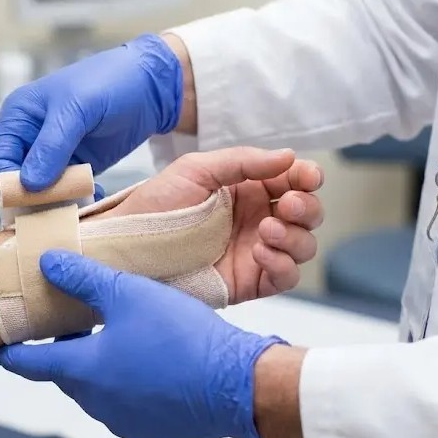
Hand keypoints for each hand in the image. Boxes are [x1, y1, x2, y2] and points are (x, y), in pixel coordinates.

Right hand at [0, 34, 182, 190]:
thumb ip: (51, 146)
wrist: (151, 87)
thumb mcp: (77, 109)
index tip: (31, 198)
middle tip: (60, 203)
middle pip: (17, 180)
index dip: (9, 181)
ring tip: (81, 199)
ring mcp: (53, 155)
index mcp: (19, 116)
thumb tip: (28, 184)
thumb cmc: (110, 83)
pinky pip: (66, 193)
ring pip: (41, 192)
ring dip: (57, 201)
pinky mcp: (76, 168)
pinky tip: (94, 194)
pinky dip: (76, 199)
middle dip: (34, 197)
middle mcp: (30, 137)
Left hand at [0, 252, 286, 437]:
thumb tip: (47, 263)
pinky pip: (128, 401)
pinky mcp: (153, 429)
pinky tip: (152, 357)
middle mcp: (97, 402)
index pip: (29, 363)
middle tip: (77, 319)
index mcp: (83, 370)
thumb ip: (82, 277)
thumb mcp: (128, 293)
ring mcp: (125, 420)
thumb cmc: (184, 339)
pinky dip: (129, 380)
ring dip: (101, 362)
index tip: (2, 344)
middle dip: (66, 347)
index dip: (11, 351)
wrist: (238, 383)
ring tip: (122, 332)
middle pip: (66, 372)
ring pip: (99, 387)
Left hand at [105, 147, 323, 303]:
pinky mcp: (250, 281)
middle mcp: (257, 219)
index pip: (293, 180)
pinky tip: (260, 253)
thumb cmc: (155, 207)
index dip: (308, 177)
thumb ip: (242, 161)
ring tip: (266, 231)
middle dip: (307, 207)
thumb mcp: (195, 170)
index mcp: (248, 189)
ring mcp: (256, 251)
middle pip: (307, 213)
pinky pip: (285, 276)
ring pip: (303, 245)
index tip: (308, 177)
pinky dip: (284, 264)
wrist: (129, 249)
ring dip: (295, 236)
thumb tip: (289, 156)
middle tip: (289, 205)